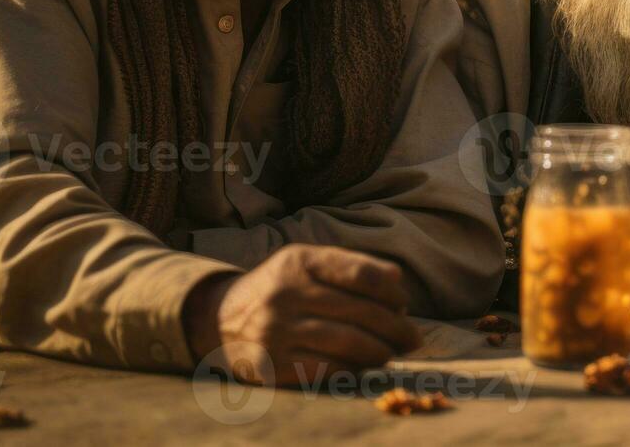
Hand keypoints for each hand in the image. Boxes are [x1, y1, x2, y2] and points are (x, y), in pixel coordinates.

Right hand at [181, 244, 420, 385]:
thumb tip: (397, 280)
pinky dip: (355, 368)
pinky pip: (329, 369)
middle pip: (361, 311)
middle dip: (396, 327)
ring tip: (391, 352)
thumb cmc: (278, 288)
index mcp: (299, 260)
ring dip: (381, 351)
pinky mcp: (273, 365)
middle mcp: (286, 293)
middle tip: (413, 338)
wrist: (216, 319)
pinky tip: (363, 366)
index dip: (392, 291)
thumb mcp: (305, 263)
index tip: (403, 303)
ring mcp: (277, 331)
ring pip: (350, 342)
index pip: (361, 273)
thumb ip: (350, 266)